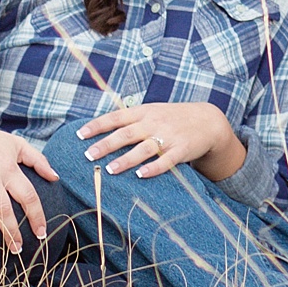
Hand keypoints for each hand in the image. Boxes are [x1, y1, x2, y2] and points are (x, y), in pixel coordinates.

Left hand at [78, 101, 240, 180]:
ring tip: (109, 169)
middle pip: (127, 134)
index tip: (79, 134)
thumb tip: (100, 128)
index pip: (116, 117)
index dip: (97, 125)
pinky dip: (154, 168)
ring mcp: (168, 136)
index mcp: (144, 112)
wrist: (208, 120)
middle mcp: (154, 122)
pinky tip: (141, 175)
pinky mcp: (182, 149)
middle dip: (106, 144)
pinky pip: (166, 160)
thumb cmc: (173, 118)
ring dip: (126, 159)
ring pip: (144, 148)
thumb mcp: (152, 111)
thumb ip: (130, 119)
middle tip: (88, 155)